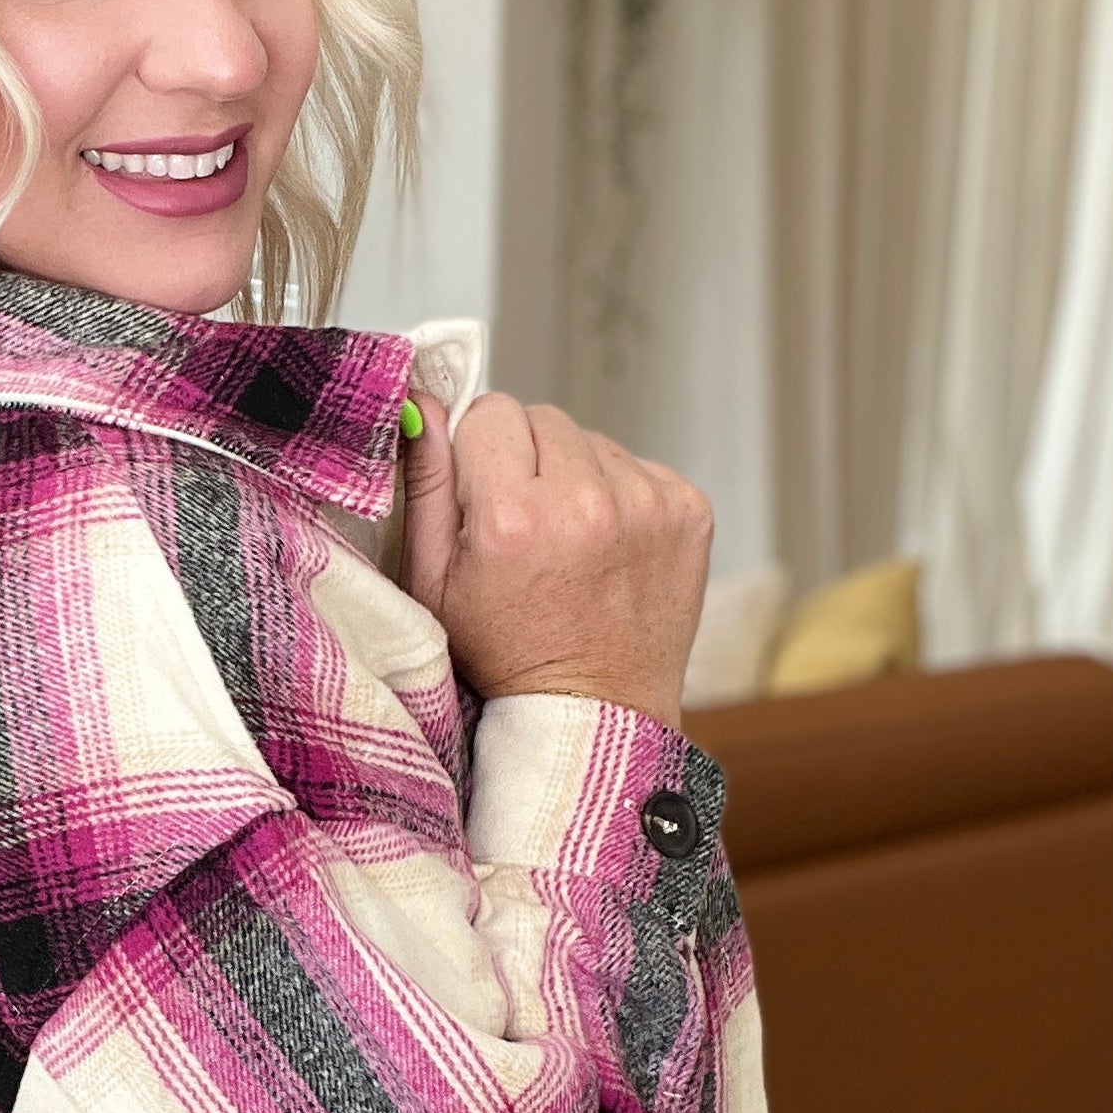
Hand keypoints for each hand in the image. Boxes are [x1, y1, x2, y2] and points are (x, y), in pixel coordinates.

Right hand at [399, 393, 711, 729]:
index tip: (486, 501)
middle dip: (528, 460)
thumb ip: (424, 484)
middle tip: (528, 527)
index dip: (480, 455)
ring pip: (593, 441)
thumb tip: (423, 401)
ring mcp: (647, 503)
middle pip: (544, 417)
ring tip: (571, 544)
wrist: (595, 710)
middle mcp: (587, 501)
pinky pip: (640, 466)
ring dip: (578, 477)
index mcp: (514, 517)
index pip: (490, 412)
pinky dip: (623, 496)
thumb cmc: (505, 654)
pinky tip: (609, 549)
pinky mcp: (688, 510)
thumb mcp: (433, 581)